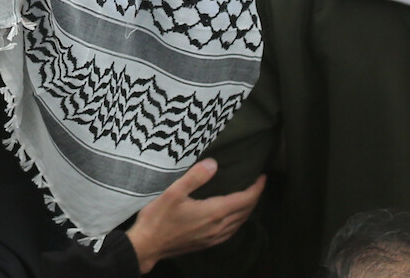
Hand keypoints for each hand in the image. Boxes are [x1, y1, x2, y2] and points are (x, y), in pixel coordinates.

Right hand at [124, 159, 264, 271]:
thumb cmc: (158, 218)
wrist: (147, 246)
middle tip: (257, 184)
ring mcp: (213, 237)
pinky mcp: (206, 244)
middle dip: (254, 197)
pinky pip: (230, 232)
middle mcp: (218, 226)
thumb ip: (195, 177)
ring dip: (247, 210)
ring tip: (248, 198)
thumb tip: (214, 164)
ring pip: (239, 223)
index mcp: (213, 212)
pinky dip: (237, 222)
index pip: (244, 199)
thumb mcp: (173, 192)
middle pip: (245, 212)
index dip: (256, 188)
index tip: (262, 177)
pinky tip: (232, 219)